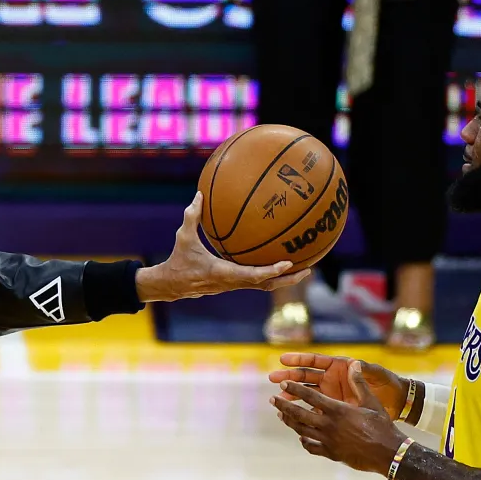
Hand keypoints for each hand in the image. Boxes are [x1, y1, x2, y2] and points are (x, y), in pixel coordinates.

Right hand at [134, 192, 309, 301]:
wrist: (172, 285)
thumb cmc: (179, 260)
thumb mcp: (182, 237)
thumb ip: (192, 216)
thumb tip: (199, 194)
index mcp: (223, 272)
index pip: (252, 275)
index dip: (271, 270)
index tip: (287, 263)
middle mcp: (233, 282)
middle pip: (267, 285)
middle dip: (288, 279)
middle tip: (308, 269)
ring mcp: (235, 286)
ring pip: (265, 286)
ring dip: (284, 280)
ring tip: (304, 269)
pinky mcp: (234, 285)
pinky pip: (258, 282)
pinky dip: (272, 276)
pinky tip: (282, 265)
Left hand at [270, 360, 405, 473]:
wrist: (388, 453)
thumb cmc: (382, 425)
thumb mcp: (371, 402)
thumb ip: (359, 383)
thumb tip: (354, 363)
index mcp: (337, 410)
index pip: (310, 396)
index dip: (295, 389)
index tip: (283, 383)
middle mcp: (329, 425)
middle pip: (299, 415)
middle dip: (284, 406)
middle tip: (273, 400)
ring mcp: (328, 441)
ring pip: (302, 431)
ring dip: (290, 422)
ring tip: (281, 416)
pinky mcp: (331, 453)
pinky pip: (312, 446)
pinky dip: (304, 440)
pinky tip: (301, 436)